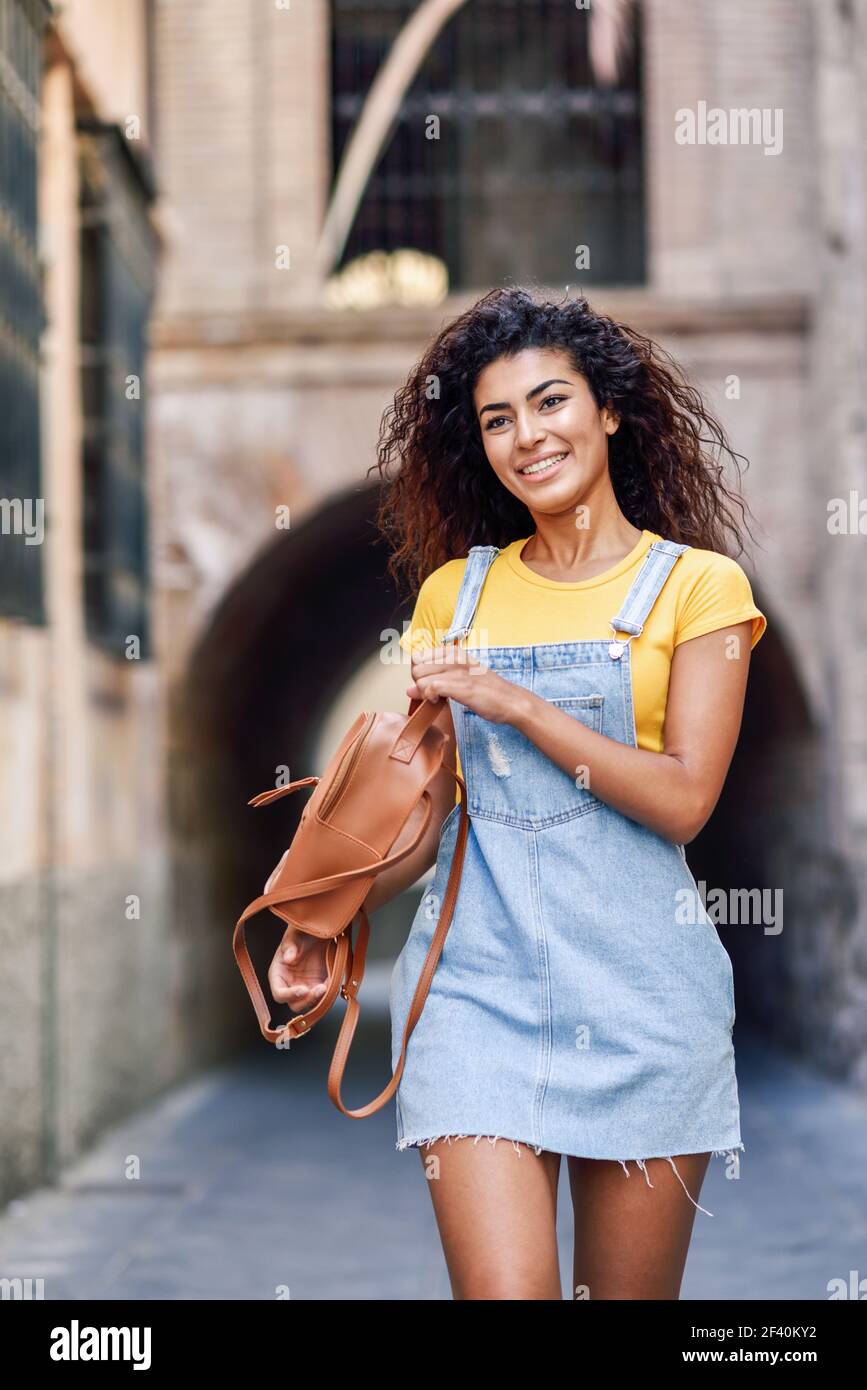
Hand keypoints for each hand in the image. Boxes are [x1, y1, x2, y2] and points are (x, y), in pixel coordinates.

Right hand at [268, 925, 329, 1013]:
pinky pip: (324, 997)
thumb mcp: (294, 935)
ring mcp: (306, 987)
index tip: (302, 989)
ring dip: (319, 999)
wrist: (319, 931)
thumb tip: (288, 958)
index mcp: (279, 975)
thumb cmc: (302, 932)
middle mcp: (291, 984)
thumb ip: (289, 945)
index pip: (279, 994)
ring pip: (311, 1004)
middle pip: (295, 1005)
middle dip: (307, 1000)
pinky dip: (329, 994)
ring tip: (327, 985)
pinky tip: (333, 981)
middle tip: (318, 989)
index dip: (289, 995)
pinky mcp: (320, 986)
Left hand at [406, 643, 521, 723]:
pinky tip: (440, 702)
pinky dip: (430, 697)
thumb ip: (434, 681)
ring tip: (438, 697)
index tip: (430, 683)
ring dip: (424, 691)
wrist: (511, 701)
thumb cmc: (487, 692)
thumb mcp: (460, 680)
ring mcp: (458, 671)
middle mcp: (455, 657)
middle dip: (419, 682)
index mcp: (454, 653)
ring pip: (420, 676)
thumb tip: (408, 689)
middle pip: (416, 666)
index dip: (419, 673)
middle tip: (433, 692)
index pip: (418, 656)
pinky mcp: (462, 685)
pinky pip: (431, 687)